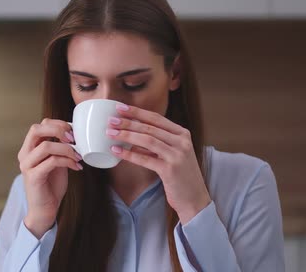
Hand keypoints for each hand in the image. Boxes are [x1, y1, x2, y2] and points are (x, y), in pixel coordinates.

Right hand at [17, 118, 82, 237]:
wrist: (44, 210)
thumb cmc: (51, 185)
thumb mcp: (56, 162)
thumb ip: (60, 148)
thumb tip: (75, 134)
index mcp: (29, 148)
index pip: (40, 125)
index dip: (57, 124)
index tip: (73, 132)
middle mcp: (25, 154)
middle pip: (36, 129)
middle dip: (58, 130)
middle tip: (74, 139)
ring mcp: (27, 165)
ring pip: (46, 146)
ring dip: (67, 149)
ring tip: (78, 156)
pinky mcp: (33, 177)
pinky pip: (52, 161)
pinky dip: (67, 161)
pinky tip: (76, 166)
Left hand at [106, 103, 210, 224]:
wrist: (195, 199)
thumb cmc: (181, 176)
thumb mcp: (172, 154)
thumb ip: (156, 144)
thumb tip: (131, 135)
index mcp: (182, 134)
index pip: (156, 118)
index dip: (137, 112)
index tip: (120, 107)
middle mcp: (182, 142)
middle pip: (149, 127)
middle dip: (128, 122)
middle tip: (111, 120)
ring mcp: (177, 155)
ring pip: (147, 140)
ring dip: (126, 135)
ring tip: (110, 133)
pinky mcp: (170, 169)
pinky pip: (145, 159)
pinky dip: (129, 154)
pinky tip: (116, 151)